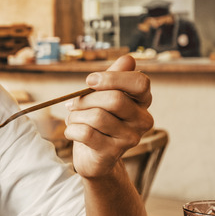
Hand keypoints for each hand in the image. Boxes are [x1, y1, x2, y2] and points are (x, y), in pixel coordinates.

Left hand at [64, 55, 152, 178]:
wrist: (93, 156)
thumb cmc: (98, 120)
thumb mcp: (103, 95)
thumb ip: (114, 77)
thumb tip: (128, 59)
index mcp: (142, 102)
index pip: (140, 82)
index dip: (113, 78)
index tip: (90, 80)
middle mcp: (142, 120)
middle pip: (115, 99)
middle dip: (86, 99)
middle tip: (72, 103)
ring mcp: (130, 138)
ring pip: (97, 116)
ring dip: (76, 115)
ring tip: (72, 118)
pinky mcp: (112, 153)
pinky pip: (86, 133)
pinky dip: (71, 129)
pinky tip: (71, 131)